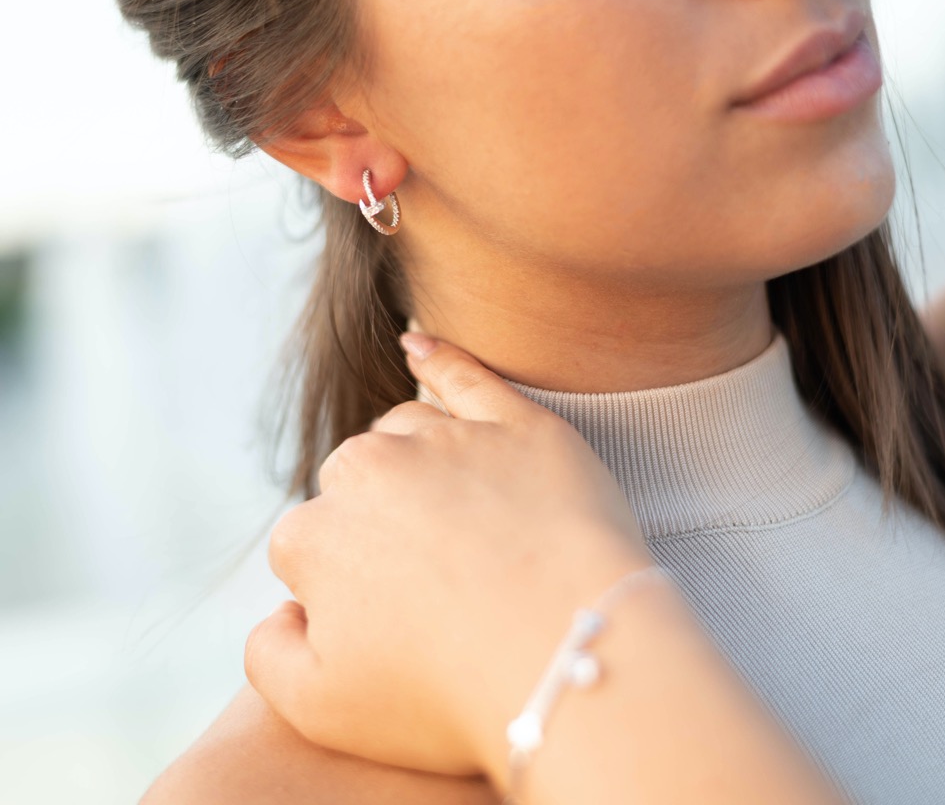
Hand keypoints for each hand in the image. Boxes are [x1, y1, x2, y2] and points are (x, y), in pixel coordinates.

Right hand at [244, 332, 654, 778]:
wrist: (565, 657)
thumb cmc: (447, 693)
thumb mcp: (321, 710)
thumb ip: (268, 654)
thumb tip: (284, 607)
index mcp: (317, 534)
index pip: (306, 548)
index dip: (342, 591)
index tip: (388, 626)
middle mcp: (370, 470)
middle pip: (353, 481)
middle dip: (374, 522)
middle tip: (428, 584)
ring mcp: (447, 439)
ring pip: (403, 432)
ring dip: (409, 462)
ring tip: (448, 521)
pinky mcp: (517, 424)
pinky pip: (464, 374)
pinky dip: (437, 356)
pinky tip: (416, 345)